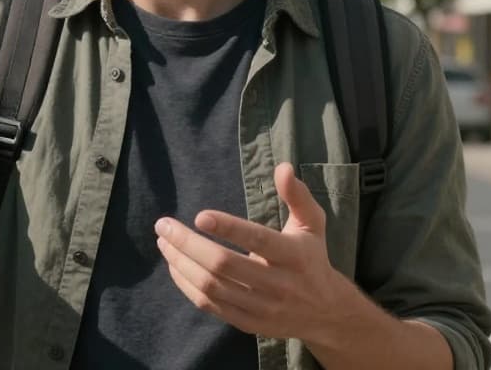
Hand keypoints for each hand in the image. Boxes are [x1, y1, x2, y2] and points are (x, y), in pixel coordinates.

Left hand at [154, 162, 362, 342]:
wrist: (326, 313)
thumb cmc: (312, 258)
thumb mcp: (312, 223)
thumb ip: (297, 195)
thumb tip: (283, 167)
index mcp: (294, 256)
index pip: (257, 240)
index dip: (228, 228)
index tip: (199, 215)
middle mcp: (278, 284)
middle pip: (224, 265)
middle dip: (188, 244)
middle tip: (163, 225)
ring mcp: (262, 308)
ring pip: (212, 287)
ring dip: (181, 264)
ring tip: (164, 242)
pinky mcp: (249, 324)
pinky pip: (210, 306)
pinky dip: (187, 285)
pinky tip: (175, 266)